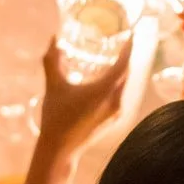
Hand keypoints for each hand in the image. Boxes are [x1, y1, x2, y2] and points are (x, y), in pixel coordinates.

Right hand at [36, 37, 129, 158]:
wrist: (60, 149)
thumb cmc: (56, 117)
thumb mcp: (53, 86)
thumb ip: (53, 60)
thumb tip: (54, 38)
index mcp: (105, 90)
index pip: (124, 63)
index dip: (129, 47)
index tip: (130, 33)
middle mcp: (116, 101)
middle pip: (126, 73)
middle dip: (126, 56)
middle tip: (122, 41)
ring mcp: (117, 112)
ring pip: (124, 85)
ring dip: (121, 70)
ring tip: (115, 56)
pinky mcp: (114, 119)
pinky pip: (120, 95)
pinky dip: (117, 83)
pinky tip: (108, 79)